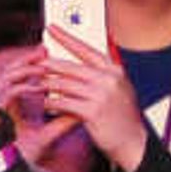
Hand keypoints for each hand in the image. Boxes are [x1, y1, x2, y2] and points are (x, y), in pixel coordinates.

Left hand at [38, 28, 150, 170]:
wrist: (133, 142)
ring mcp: (100, 95)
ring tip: (40, 86)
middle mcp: (108, 79)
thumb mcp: (120, 89)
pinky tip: (48, 104)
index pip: (86, 48)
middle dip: (51, 65)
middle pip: (71, 66)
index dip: (67, 38)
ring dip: (49, 86)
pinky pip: (63, 102)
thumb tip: (81, 64)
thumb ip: (103, 75)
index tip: (52, 29)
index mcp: (115, 70)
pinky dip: (52, 103)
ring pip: (64, 84)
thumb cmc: (124, 119)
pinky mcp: (91, 111)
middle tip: (38, 63)